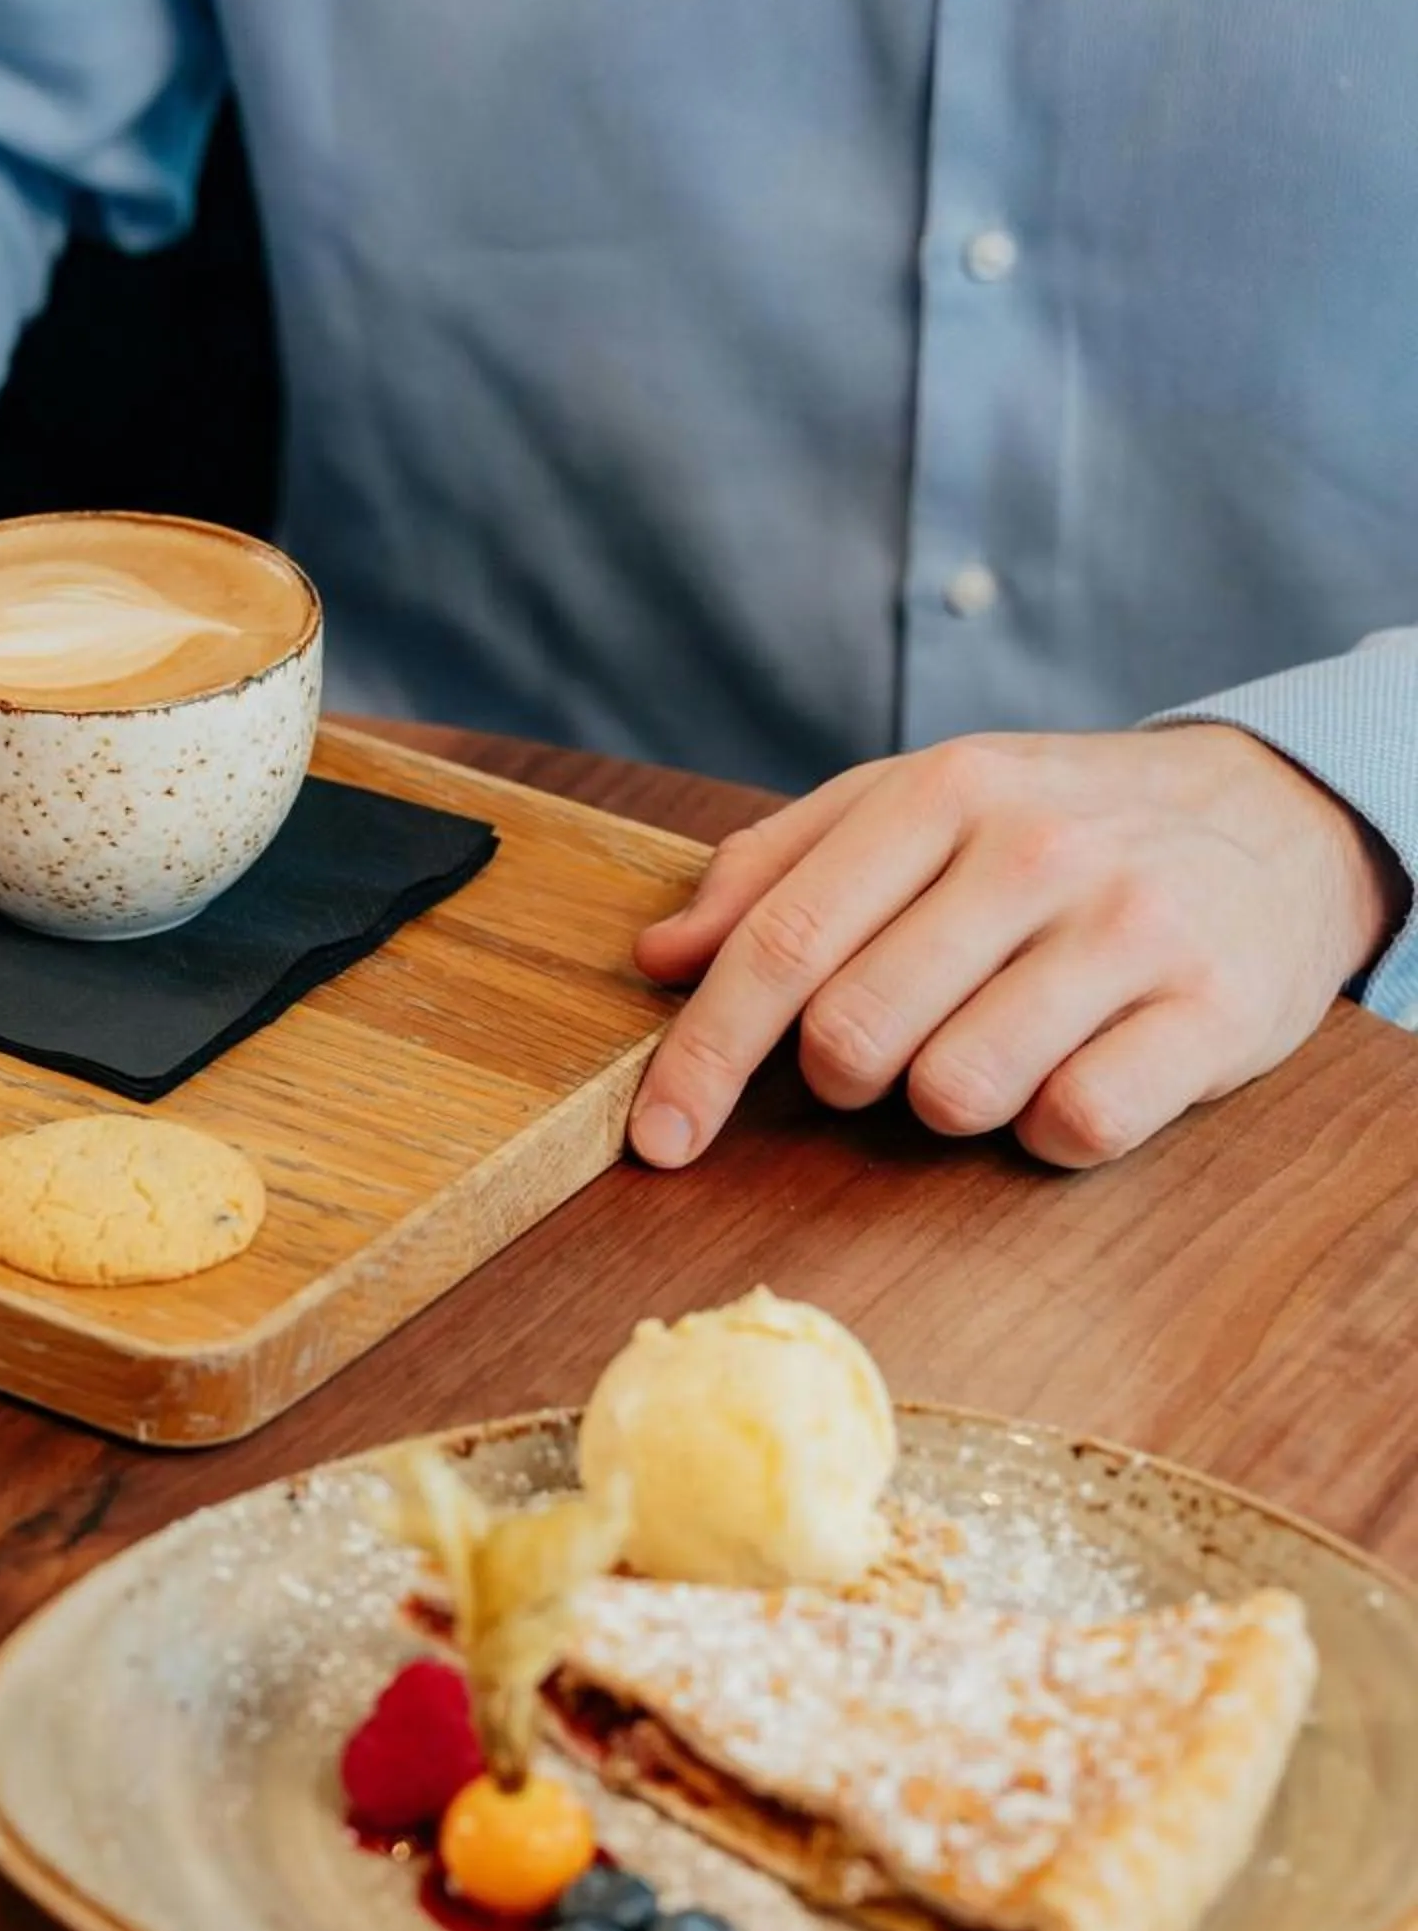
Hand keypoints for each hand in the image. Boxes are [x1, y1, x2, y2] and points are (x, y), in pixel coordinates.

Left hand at [628, 727, 1405, 1171]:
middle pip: (854, 1034)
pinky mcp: (1210, 1011)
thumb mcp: (919, 806)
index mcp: (942, 793)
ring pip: (956, 1091)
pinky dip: (1049, 1128)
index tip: (657, 1137)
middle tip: (887, 1049)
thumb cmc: (1061, 825)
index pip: (782, 943)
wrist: (1275, 820)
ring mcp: (1128, 928)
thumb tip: (663, 957)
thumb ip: (781, 870)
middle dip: (842, 1075)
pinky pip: (1073, 1126)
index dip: (702, 1055)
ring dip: (948, 1101)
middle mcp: (1035, 851)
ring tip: (995, 1043)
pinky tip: (1071, 1073)